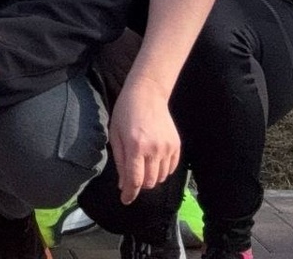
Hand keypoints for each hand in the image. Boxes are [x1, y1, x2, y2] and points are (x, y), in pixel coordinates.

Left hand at [109, 77, 181, 203]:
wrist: (148, 92)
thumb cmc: (126, 112)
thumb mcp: (115, 134)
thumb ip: (120, 160)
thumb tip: (123, 184)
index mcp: (135, 146)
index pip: (135, 180)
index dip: (130, 194)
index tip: (125, 200)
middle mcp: (154, 150)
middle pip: (150, 182)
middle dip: (140, 184)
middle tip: (133, 176)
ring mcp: (167, 148)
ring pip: (161, 177)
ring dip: (151, 177)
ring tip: (143, 164)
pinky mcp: (176, 145)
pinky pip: (171, 168)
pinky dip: (162, 170)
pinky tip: (154, 160)